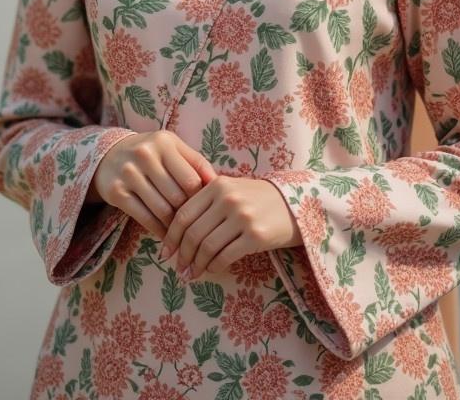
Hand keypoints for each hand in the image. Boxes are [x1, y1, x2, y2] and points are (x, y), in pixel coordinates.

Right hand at [88, 130, 216, 238]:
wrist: (109, 155)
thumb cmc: (151, 153)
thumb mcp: (172, 148)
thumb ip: (195, 163)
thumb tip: (219, 183)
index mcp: (165, 142)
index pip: (191, 179)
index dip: (201, 198)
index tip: (206, 209)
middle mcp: (145, 155)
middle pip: (177, 196)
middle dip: (188, 214)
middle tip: (196, 226)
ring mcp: (129, 174)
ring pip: (162, 210)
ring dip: (175, 226)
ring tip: (183, 233)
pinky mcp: (116, 192)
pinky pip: (144, 218)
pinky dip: (158, 230)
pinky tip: (166, 235)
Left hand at [159, 176, 301, 280]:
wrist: (294, 204)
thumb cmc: (256, 199)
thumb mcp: (231, 189)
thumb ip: (206, 202)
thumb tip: (177, 230)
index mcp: (217, 185)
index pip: (184, 214)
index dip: (171, 236)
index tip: (166, 252)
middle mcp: (228, 198)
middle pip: (193, 233)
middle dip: (182, 255)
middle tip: (179, 268)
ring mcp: (242, 216)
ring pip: (207, 247)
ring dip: (196, 265)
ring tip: (192, 274)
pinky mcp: (256, 235)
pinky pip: (225, 256)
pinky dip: (214, 266)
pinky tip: (211, 270)